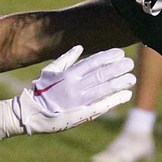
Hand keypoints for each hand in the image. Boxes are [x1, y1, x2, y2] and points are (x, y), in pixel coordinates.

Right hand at [0, 46, 134, 137]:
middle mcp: (75, 86)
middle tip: (130, 64)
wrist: (30, 114)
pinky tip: (126, 95)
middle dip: (118, 68)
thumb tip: (79, 47)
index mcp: (68, 74)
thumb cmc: (39, 91)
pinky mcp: (82, 114)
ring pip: (104, 89)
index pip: (93, 62)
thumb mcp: (49, 71)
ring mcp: (79, 100)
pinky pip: (102, 105)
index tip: (120, 53)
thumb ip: (66, 59)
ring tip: (131, 78)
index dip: (108, 57)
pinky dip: (115, 99)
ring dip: (120, 83)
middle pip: (101, 74)